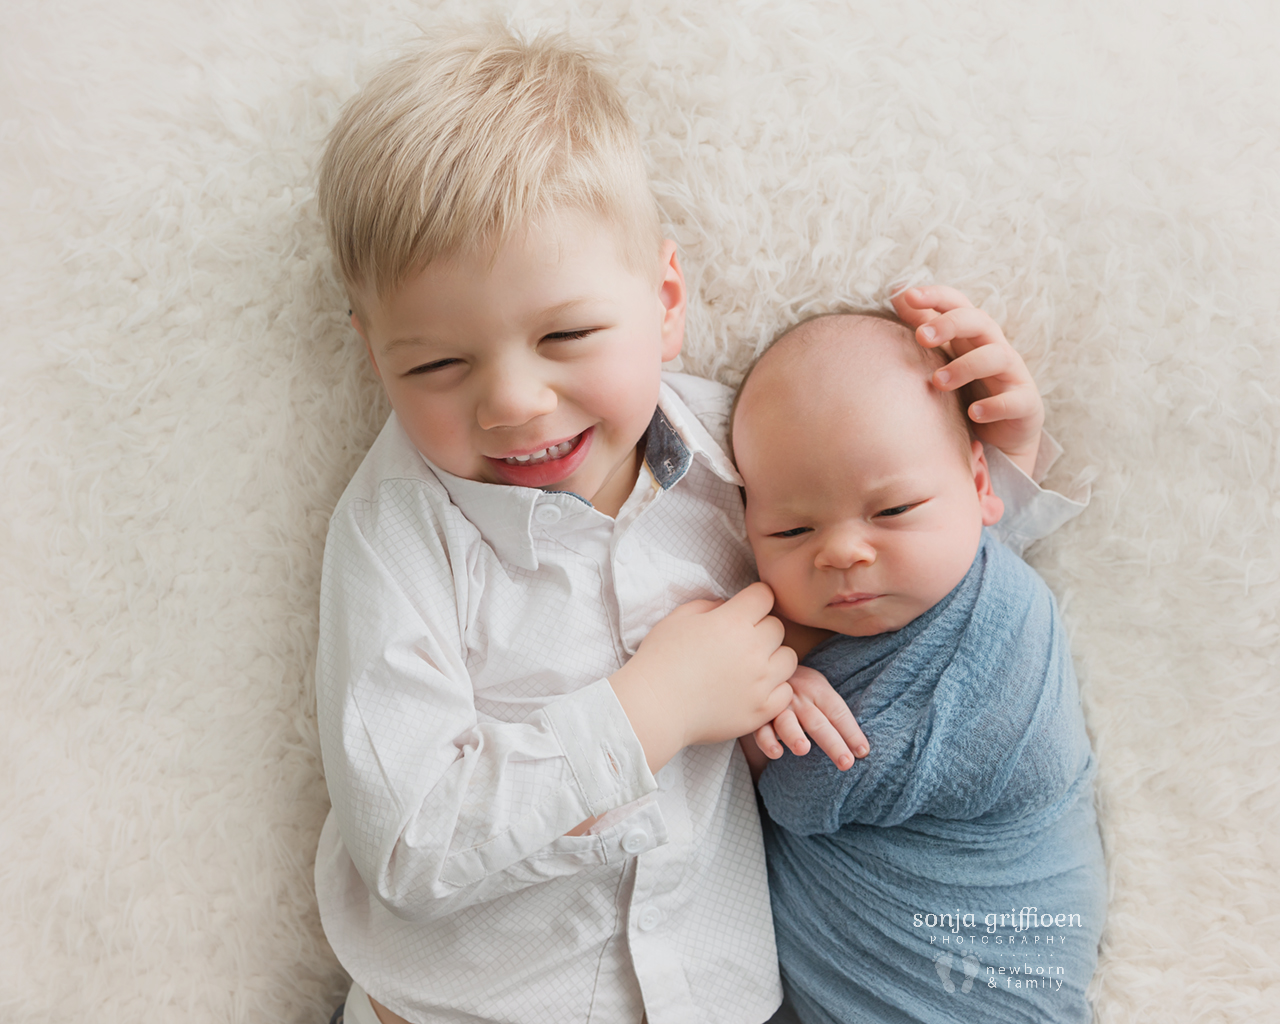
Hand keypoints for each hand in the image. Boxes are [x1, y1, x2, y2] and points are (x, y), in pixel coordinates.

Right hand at [610, 582, 797, 772]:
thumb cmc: (660, 660)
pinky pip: (786, 691)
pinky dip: (774, 688)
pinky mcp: (762, 709)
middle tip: (740, 641)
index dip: (754, 599)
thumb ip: (709, 606)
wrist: (654, 707)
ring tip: (751, 666)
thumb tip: (727, 606)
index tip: (746, 608)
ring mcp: (761, 681)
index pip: (765, 595)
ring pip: (788, 659)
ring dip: (773, 658)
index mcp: (732, 621)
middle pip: (777, 627)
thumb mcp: (678, 618)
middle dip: (761, 629)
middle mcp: (753, 649)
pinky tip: (753, 689)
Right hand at [752, 666, 867, 770]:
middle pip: (817, 722)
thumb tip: (859, 744)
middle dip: (832, 743)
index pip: (837, 712)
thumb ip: (832, 710)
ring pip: (786, 723)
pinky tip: (776, 752)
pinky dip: (767, 741)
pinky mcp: (758, 717)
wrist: (762, 664)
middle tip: (846, 762)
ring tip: (803, 749)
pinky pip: (761, 730)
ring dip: (794, 735)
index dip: (851, 732)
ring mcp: (777, 707)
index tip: (863, 752)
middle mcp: (798, 698)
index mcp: (817, 689)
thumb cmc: (798, 683)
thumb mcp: (817, 686)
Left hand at [891, 285, 1043, 476]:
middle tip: (921, 337)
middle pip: (979, 321)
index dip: (936, 296)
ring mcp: (1013, 374)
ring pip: (997, 357)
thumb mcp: (945, 356)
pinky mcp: (1026, 404)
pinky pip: (1015, 400)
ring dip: (966, 366)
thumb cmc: (968, 388)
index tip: (908, 295)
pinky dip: (994, 405)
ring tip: (938, 382)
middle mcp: (995, 348)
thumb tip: (896, 293)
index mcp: (972, 335)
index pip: (957, 304)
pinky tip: (973, 412)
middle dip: (950, 324)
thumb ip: (924, 326)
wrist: (1002, 433)